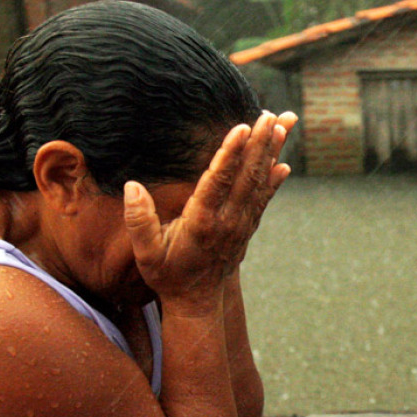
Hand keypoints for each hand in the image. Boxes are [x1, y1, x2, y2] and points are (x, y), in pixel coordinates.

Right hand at [123, 111, 295, 310]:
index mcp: (202, 222)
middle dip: (259, 143)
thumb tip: (132, 186)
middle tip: (270, 114)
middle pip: (246, 176)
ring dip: (271, 153)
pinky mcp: (247, 227)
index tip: (241, 128)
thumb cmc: (167, 274)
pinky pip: (263, 198)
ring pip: (259, 183)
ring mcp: (241, 224)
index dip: (230, 154)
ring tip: (283, 125)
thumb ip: (138, 221)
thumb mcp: (145, 253)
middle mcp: (228, 221)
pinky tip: (283, 162)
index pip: (218, 181)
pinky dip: (274, 179)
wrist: (197, 302)